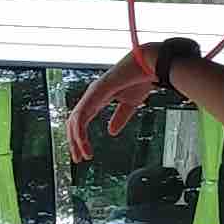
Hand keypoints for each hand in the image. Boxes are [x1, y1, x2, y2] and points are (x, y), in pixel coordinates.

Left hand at [68, 37, 194, 163]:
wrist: (150, 63)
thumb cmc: (141, 79)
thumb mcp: (130, 104)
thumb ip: (120, 117)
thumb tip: (111, 132)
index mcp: (97, 98)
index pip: (81, 120)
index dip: (79, 137)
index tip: (84, 154)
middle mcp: (92, 95)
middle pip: (74, 121)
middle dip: (74, 142)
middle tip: (78, 159)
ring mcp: (92, 92)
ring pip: (75, 120)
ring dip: (76, 140)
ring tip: (82, 156)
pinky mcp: (96, 91)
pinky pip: (82, 113)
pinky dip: (81, 130)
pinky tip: (83, 143)